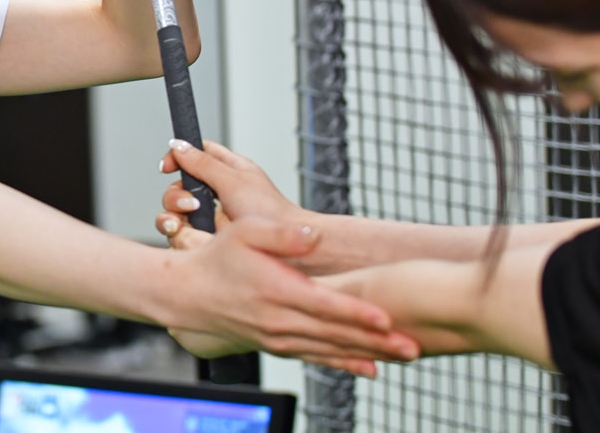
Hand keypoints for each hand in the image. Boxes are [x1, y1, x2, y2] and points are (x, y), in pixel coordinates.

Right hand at [155, 139, 308, 244]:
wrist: (286, 249)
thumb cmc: (271, 214)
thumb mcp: (234, 181)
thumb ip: (204, 163)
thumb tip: (179, 146)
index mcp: (228, 171)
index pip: (196, 155)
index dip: (178, 157)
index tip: (167, 167)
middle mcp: (217, 194)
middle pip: (179, 187)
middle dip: (176, 196)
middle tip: (192, 204)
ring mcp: (211, 219)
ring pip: (175, 213)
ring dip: (174, 216)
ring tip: (185, 221)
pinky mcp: (207, 240)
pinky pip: (183, 236)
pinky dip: (182, 236)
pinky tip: (190, 237)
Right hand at [163, 217, 419, 376]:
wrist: (186, 295)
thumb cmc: (216, 259)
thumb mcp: (244, 231)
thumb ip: (281, 232)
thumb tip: (314, 234)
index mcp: (275, 290)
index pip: (324, 306)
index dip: (356, 313)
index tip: (386, 319)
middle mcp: (278, 320)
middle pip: (336, 334)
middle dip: (377, 342)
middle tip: (413, 345)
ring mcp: (278, 337)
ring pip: (330, 349)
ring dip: (367, 354)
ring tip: (401, 357)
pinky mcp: (277, 346)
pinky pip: (316, 357)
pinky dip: (343, 363)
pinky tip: (368, 367)